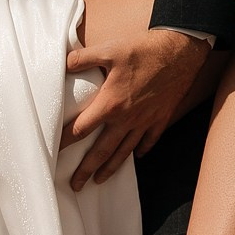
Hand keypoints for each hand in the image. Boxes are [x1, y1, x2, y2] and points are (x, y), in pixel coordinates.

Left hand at [61, 28, 211, 189]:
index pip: (80, 129)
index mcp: (110, 103)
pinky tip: (136, 156)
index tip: (53, 152)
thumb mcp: (110, 49)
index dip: (64, 141)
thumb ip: (83, 58)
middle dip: (86, 169)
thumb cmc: (145, 50)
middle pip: (101, 150)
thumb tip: (64, 63)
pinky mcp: (161, 117)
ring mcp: (145, 120)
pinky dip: (141, 150)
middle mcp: (126, 118)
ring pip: (124, 151)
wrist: (182, 51)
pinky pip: (149, 140)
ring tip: (100, 180)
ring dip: (111, 168)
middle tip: (75, 185)